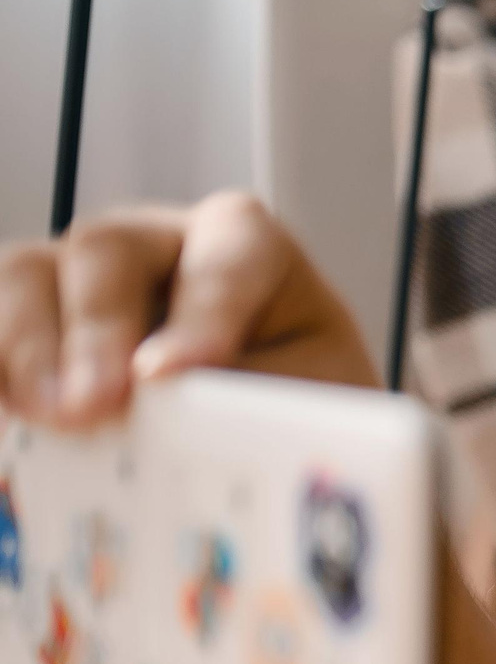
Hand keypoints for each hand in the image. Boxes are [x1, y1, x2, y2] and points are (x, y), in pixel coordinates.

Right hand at [0, 193, 376, 426]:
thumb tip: (178, 403)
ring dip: (27, 347)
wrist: (256, 423)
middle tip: (95, 405)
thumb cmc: (287, 396)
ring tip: (51, 417)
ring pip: (24, 274)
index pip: (225, 258)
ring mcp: (76, 271)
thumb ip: (250, 390)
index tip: (168, 374)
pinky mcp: (27, 314)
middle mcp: (150, 240)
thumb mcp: (300, 393)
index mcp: (241, 243)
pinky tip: (8, 415)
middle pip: (104, 250)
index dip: (200, 314)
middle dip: (96, 329)